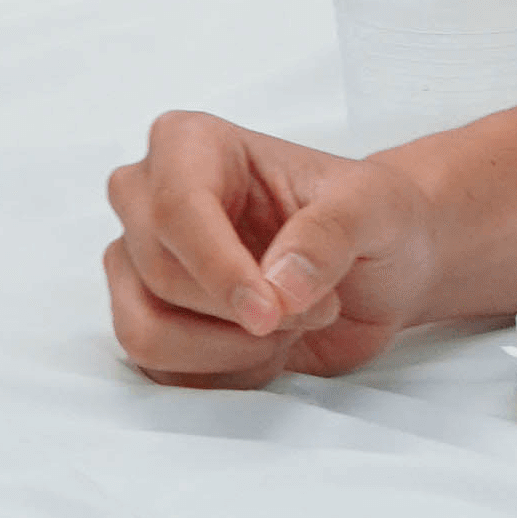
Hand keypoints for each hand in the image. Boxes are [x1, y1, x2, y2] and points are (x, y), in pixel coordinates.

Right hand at [102, 109, 447, 383]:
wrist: (378, 268)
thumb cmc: (370, 216)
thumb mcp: (373, 206)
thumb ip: (330, 234)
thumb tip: (278, 286)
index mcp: (189, 144)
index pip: (175, 208)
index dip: (219, 269)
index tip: (272, 311)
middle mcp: (148, 197)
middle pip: (160, 274)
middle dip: (243, 312)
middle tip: (316, 305)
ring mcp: (139, 262)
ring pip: (144, 330)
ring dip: (230, 350)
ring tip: (289, 325)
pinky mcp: (146, 319)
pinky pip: (160, 371)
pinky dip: (224, 373)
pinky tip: (266, 346)